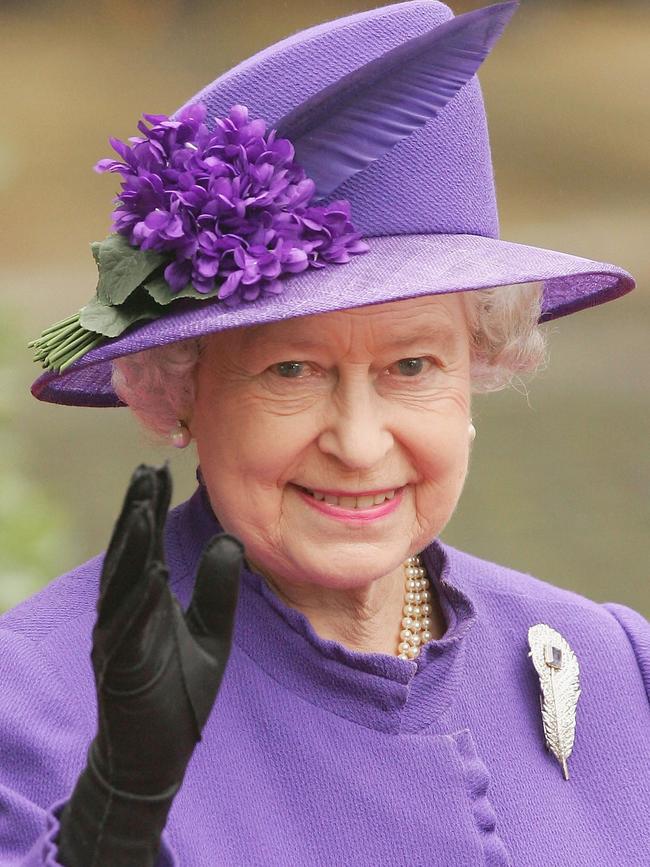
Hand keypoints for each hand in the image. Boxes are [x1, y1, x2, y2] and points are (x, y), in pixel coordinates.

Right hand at [57, 463, 242, 864]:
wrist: (154, 757)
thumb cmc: (178, 694)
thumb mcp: (211, 633)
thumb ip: (218, 588)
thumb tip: (231, 539)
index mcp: (145, 601)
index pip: (147, 544)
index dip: (151, 508)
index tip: (160, 469)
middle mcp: (125, 613)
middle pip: (129, 553)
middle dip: (137, 511)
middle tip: (147, 470)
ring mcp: (118, 640)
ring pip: (122, 584)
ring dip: (131, 546)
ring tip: (142, 508)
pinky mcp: (122, 670)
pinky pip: (129, 631)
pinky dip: (138, 600)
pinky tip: (150, 572)